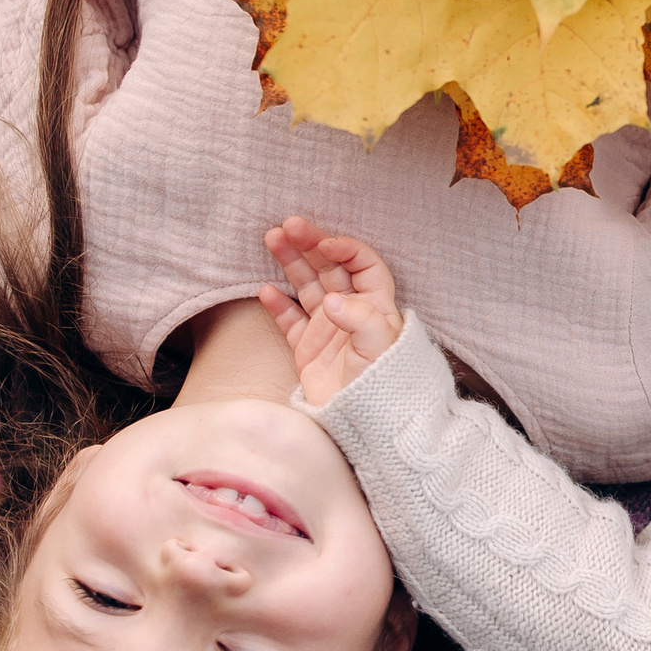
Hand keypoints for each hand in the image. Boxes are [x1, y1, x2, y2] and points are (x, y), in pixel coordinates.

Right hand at [257, 216, 402, 405]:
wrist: (366, 425)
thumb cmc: (384, 385)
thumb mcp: (380, 349)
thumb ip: (361, 320)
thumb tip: (332, 300)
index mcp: (377, 306)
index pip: (363, 265)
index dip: (345, 249)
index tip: (325, 244)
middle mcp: (352, 312)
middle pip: (330, 268)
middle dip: (310, 244)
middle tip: (288, 226)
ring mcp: (328, 328)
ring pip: (307, 286)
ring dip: (291, 262)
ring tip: (272, 238)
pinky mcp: (308, 348)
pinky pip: (289, 319)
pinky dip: (277, 304)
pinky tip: (266, 289)